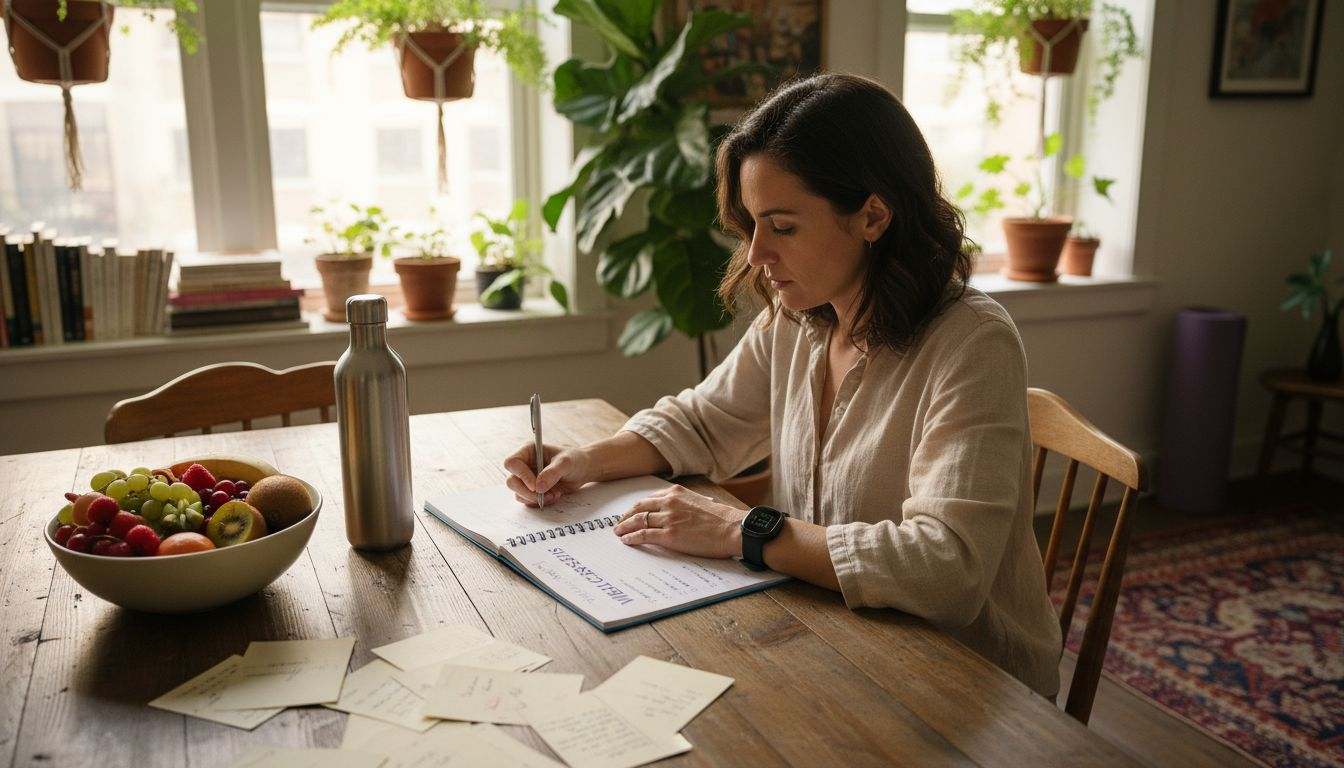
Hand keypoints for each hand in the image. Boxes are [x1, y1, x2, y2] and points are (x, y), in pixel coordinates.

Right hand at [502, 442, 595, 505]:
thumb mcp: (566, 463)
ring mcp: (526, 478)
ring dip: (535, 499)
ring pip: (518, 493)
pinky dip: (539, 502)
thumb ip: (553, 473)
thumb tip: (538, 487)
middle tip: (543, 496)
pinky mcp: (532, 490)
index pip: (512, 463)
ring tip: (553, 495)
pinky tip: (553, 496)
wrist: (582, 470)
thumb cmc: (574, 460)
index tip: (535, 486)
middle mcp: (524, 464)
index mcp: (528, 451)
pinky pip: (527, 501)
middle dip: (526, 493)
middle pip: (511, 481)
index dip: (521, 475)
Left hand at [611, 485, 744, 559]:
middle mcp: (669, 503)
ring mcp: (668, 519)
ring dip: (624, 527)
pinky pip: (644, 535)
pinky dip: (632, 538)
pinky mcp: (669, 535)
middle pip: (639, 508)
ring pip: (638, 520)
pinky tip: (626, 541)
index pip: (649, 499)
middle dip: (626, 516)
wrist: (732, 528)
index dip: (637, 507)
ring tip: (618, 533)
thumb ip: (684, 504)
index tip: (631, 513)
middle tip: (618, 523)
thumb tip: (677, 512)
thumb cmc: (722, 519)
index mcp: (676, 493)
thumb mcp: (700, 502)